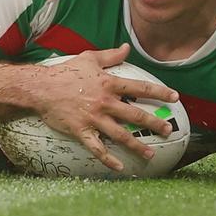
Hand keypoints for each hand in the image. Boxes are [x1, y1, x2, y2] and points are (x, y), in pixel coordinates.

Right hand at [33, 44, 178, 172]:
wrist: (40, 88)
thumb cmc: (65, 71)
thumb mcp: (89, 58)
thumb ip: (110, 55)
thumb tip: (127, 48)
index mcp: (108, 83)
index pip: (140, 88)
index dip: (159, 92)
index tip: (175, 97)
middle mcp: (104, 102)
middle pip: (135, 114)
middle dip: (155, 123)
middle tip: (168, 130)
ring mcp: (93, 118)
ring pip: (121, 135)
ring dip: (137, 145)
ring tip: (150, 154)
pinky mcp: (81, 131)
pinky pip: (97, 148)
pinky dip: (109, 160)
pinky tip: (120, 168)